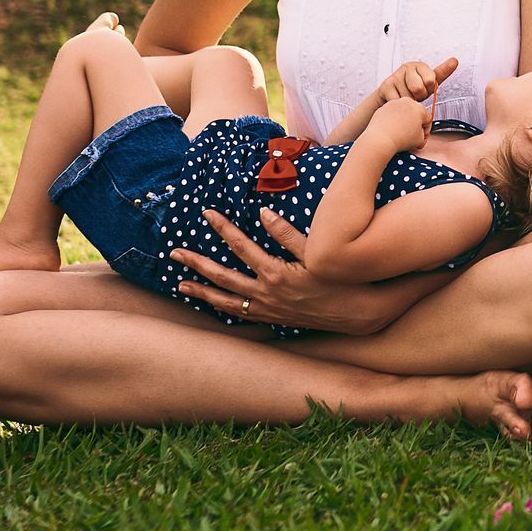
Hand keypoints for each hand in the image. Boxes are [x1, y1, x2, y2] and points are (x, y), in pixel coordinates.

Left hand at [171, 209, 396, 331]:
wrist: (356, 314)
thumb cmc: (339, 279)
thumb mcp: (315, 254)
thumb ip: (287, 233)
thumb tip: (262, 212)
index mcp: (274, 274)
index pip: (240, 246)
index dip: (222, 228)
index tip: (206, 213)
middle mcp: (266, 294)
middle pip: (222, 277)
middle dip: (196, 264)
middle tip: (174, 252)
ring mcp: (267, 309)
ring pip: (226, 302)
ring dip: (202, 293)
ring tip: (180, 286)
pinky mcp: (273, 318)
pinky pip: (240, 316)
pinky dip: (222, 310)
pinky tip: (213, 305)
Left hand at [369, 92, 434, 154]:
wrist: (381, 138)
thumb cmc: (401, 139)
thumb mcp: (420, 140)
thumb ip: (423, 133)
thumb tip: (420, 132)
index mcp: (420, 108)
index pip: (427, 119)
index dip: (426, 131)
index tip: (421, 138)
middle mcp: (408, 102)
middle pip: (415, 114)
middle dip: (415, 124)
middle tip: (412, 136)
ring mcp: (395, 103)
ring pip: (403, 113)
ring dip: (404, 121)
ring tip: (400, 133)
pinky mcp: (384, 106)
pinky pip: (392, 114)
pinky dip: (393, 120)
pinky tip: (392, 130)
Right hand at [378, 55, 457, 106]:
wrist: (393, 96)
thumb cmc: (415, 89)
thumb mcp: (429, 82)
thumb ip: (442, 72)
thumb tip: (455, 60)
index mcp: (420, 65)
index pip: (431, 79)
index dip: (430, 88)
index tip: (427, 86)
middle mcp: (407, 67)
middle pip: (418, 88)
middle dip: (419, 96)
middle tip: (416, 95)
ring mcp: (395, 76)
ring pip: (408, 96)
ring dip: (409, 102)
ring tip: (407, 97)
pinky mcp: (385, 86)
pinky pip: (398, 101)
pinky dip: (399, 105)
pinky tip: (398, 100)